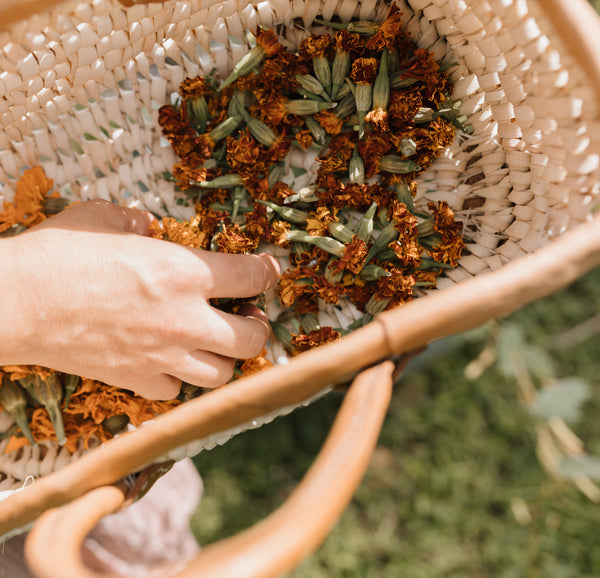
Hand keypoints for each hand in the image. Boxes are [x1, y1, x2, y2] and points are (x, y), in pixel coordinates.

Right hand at [0, 200, 279, 398]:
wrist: (16, 301)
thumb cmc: (58, 253)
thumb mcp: (103, 218)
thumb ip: (135, 222)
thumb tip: (147, 225)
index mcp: (184, 272)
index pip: (253, 277)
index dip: (268, 273)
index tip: (269, 271)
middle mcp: (184, 318)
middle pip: (252, 339)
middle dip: (258, 327)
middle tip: (248, 316)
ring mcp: (162, 355)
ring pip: (222, 374)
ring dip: (226, 358)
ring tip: (214, 343)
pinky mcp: (135, 379)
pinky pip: (174, 390)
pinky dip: (178, 379)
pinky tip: (168, 362)